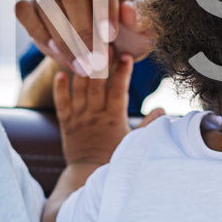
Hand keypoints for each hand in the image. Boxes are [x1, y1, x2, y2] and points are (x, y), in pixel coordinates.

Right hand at [15, 0, 153, 77]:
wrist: (105, 44)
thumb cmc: (129, 28)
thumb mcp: (144, 28)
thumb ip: (143, 19)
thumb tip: (128, 12)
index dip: (104, 3)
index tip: (110, 36)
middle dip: (83, 29)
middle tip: (96, 61)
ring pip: (47, 1)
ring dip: (64, 39)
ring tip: (83, 66)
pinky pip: (25, 10)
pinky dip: (40, 34)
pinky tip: (59, 55)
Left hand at [54, 53, 162, 168]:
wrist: (88, 176)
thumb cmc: (114, 160)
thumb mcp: (133, 144)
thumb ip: (148, 127)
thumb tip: (162, 110)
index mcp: (113, 119)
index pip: (118, 91)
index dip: (122, 73)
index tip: (126, 56)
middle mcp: (95, 116)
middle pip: (97, 86)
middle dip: (101, 63)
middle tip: (103, 44)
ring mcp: (79, 119)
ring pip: (79, 91)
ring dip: (82, 70)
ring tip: (84, 50)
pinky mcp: (66, 124)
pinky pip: (61, 104)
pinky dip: (60, 89)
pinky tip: (60, 73)